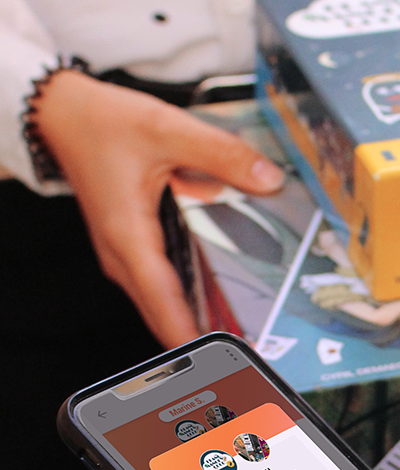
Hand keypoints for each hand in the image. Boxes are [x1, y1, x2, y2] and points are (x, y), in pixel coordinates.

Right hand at [33, 70, 284, 348]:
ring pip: (161, 305)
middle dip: (202, 335)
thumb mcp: (167, 128)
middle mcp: (122, 256)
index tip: (222, 354)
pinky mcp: (130, 252)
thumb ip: (221, 153)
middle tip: (248, 347)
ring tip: (241, 331)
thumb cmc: (103, 124)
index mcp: (129, 235)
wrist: (63, 116)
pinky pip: (159, 288)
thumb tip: (267, 179)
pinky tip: (219, 302)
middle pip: (163, 314)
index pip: (163, 301)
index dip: (192, 333)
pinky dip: (186, 301)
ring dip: (196, 320)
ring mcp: (124, 258)